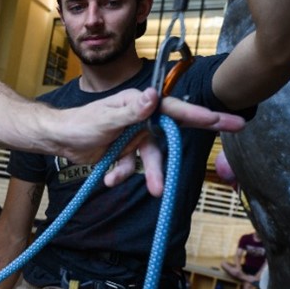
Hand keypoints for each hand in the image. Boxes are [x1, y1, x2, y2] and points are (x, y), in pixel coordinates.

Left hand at [61, 89, 244, 161]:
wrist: (58, 140)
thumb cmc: (79, 124)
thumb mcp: (105, 119)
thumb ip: (130, 112)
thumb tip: (153, 97)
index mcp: (139, 105)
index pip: (176, 109)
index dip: (203, 115)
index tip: (229, 120)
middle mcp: (141, 118)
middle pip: (172, 133)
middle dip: (196, 137)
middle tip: (232, 131)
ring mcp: (134, 135)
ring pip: (152, 158)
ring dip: (152, 174)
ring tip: (156, 192)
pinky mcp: (126, 152)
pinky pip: (133, 167)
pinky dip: (123, 174)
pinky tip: (108, 178)